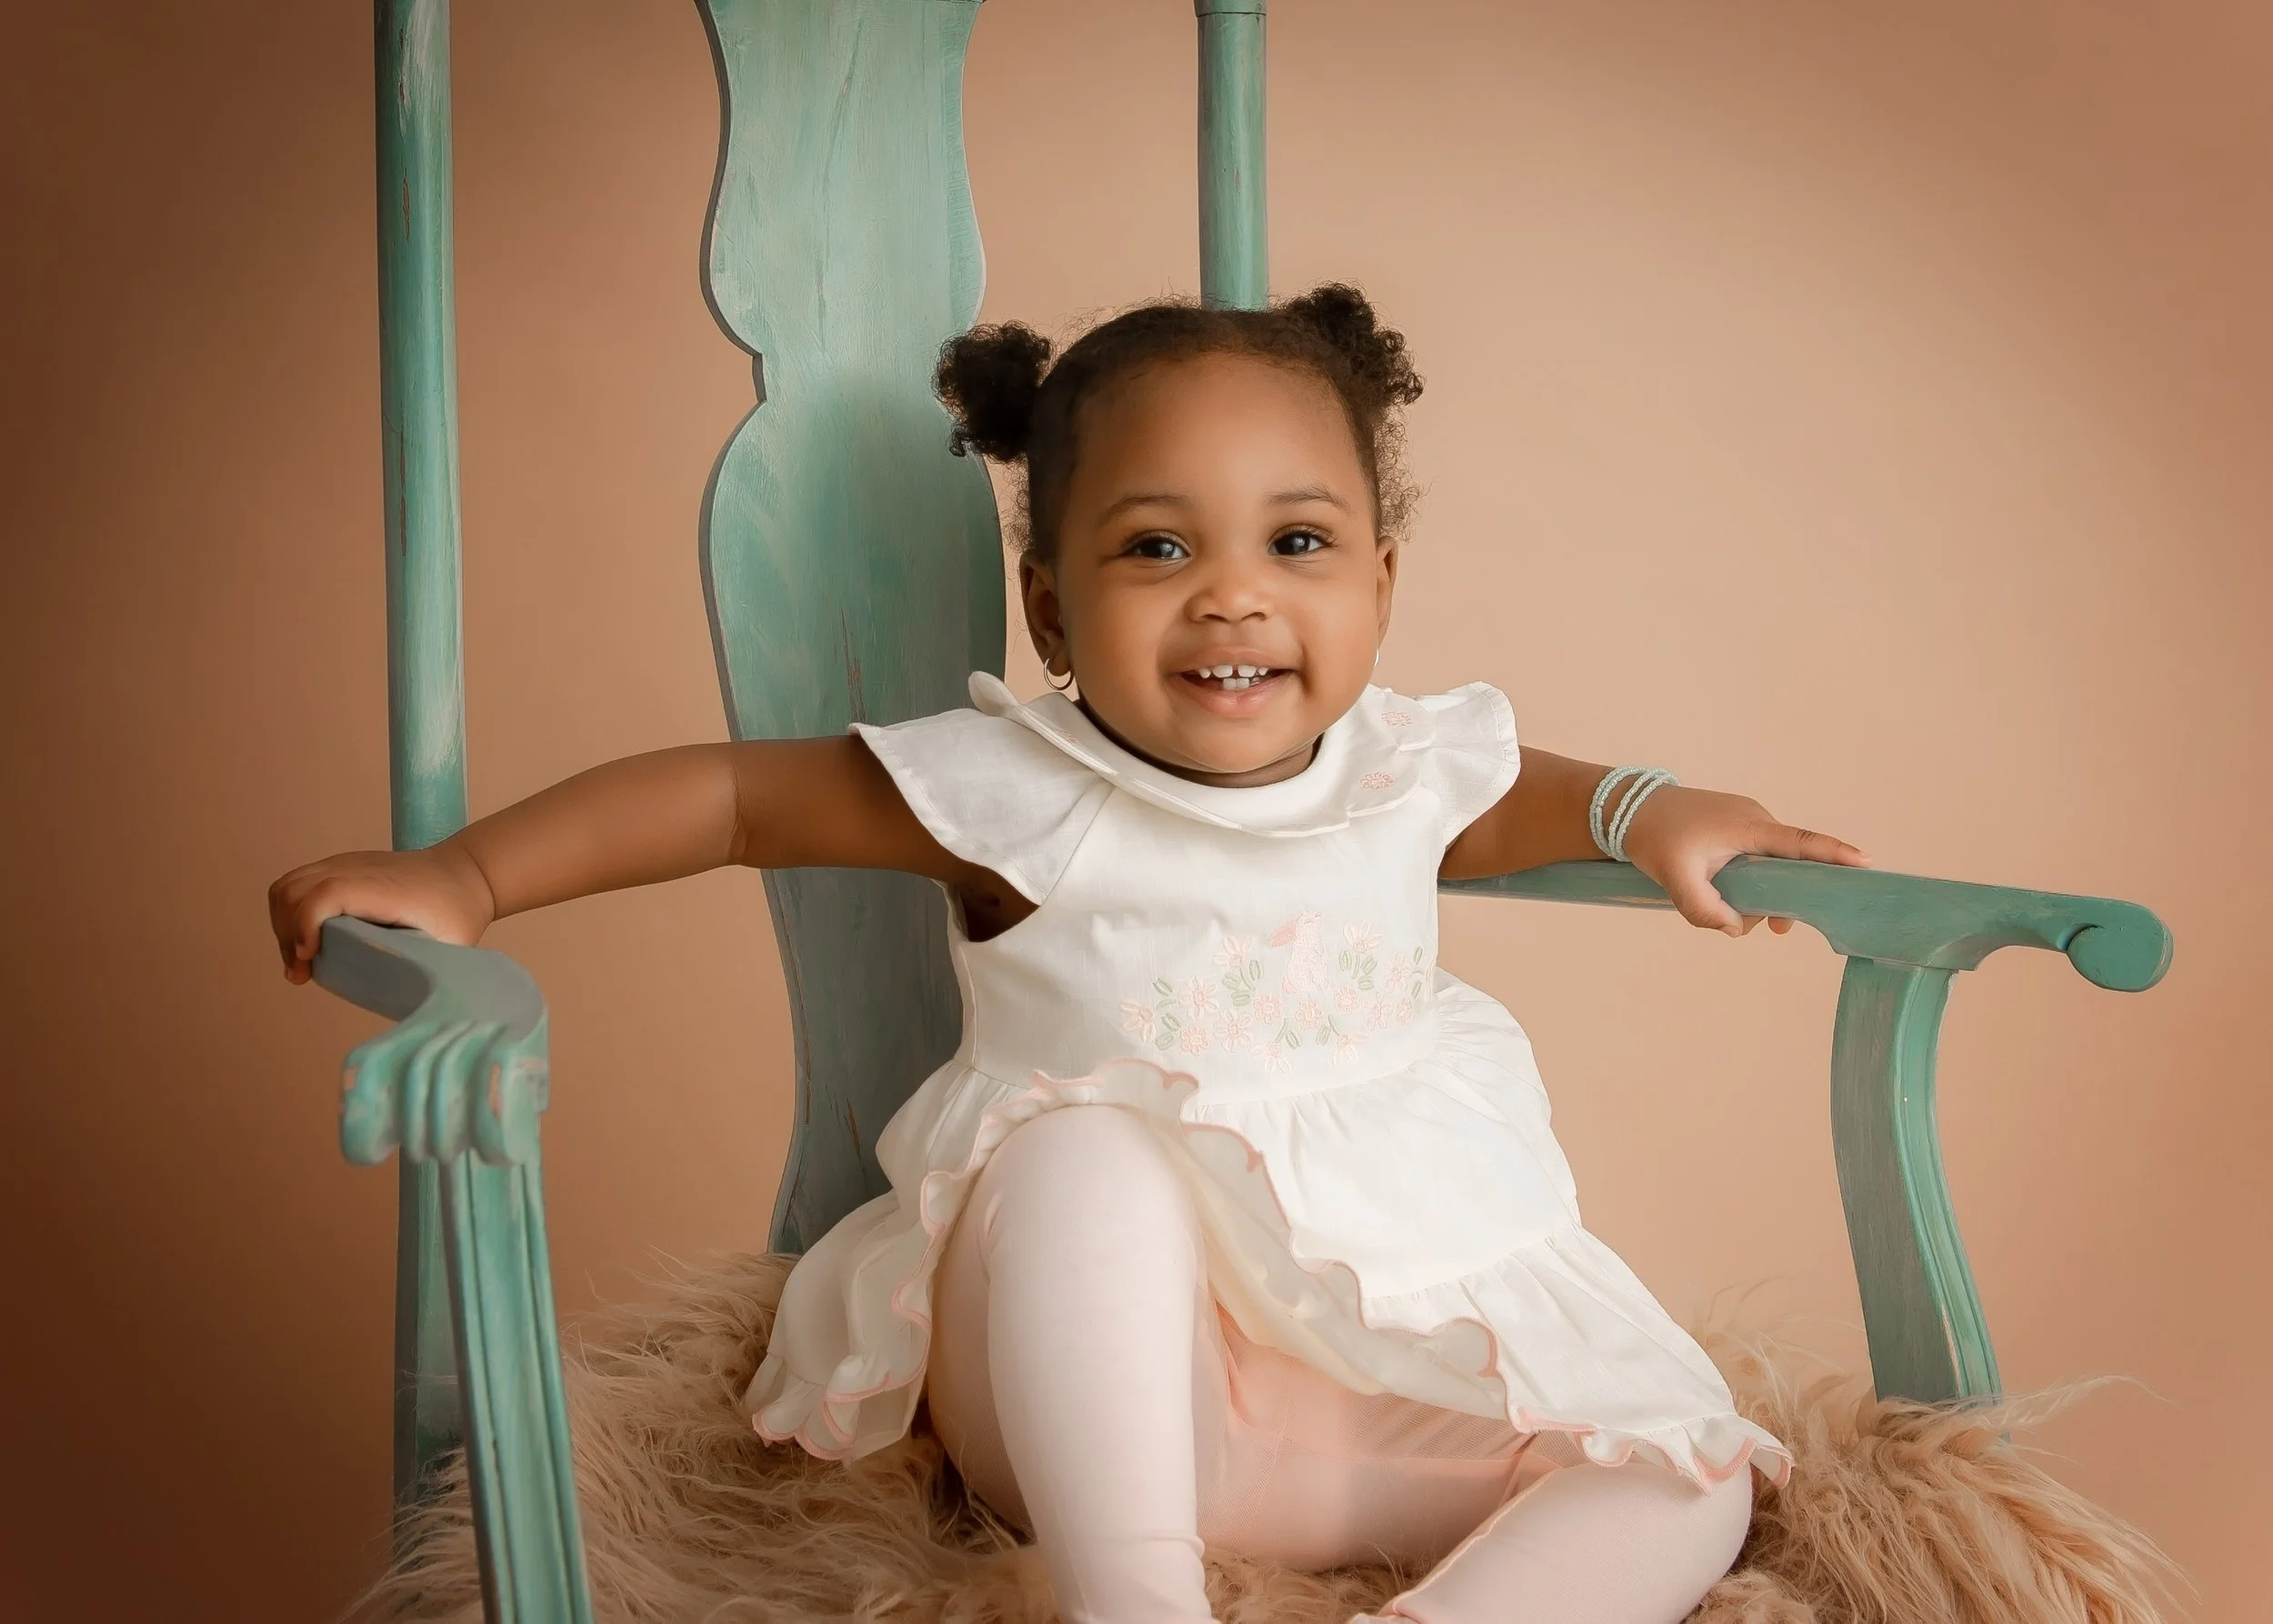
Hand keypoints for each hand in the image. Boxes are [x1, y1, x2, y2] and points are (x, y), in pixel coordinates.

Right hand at [266, 844, 496, 983]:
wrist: (466, 874)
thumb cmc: (459, 913)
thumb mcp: (451, 946)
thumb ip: (429, 975)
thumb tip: (409, 1014)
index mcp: (382, 889)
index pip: (326, 894)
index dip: (305, 926)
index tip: (308, 961)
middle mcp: (356, 869)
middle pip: (293, 891)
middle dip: (286, 935)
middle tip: (302, 973)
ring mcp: (344, 864)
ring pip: (287, 887)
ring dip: (282, 925)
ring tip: (300, 961)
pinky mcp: (339, 868)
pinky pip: (297, 884)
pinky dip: (288, 913)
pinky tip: (305, 943)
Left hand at [1617, 786, 1868, 937]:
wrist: (1626, 808)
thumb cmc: (1654, 837)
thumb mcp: (1674, 878)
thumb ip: (1704, 909)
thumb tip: (1737, 929)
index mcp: (1749, 827)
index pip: (1801, 843)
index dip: (1835, 854)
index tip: (1866, 864)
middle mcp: (1756, 820)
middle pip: (1791, 862)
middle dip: (1788, 896)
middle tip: (1778, 927)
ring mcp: (1746, 822)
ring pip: (1771, 865)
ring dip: (1761, 893)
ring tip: (1735, 915)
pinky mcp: (1735, 828)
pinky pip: (1756, 858)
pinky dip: (1750, 881)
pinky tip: (1729, 899)